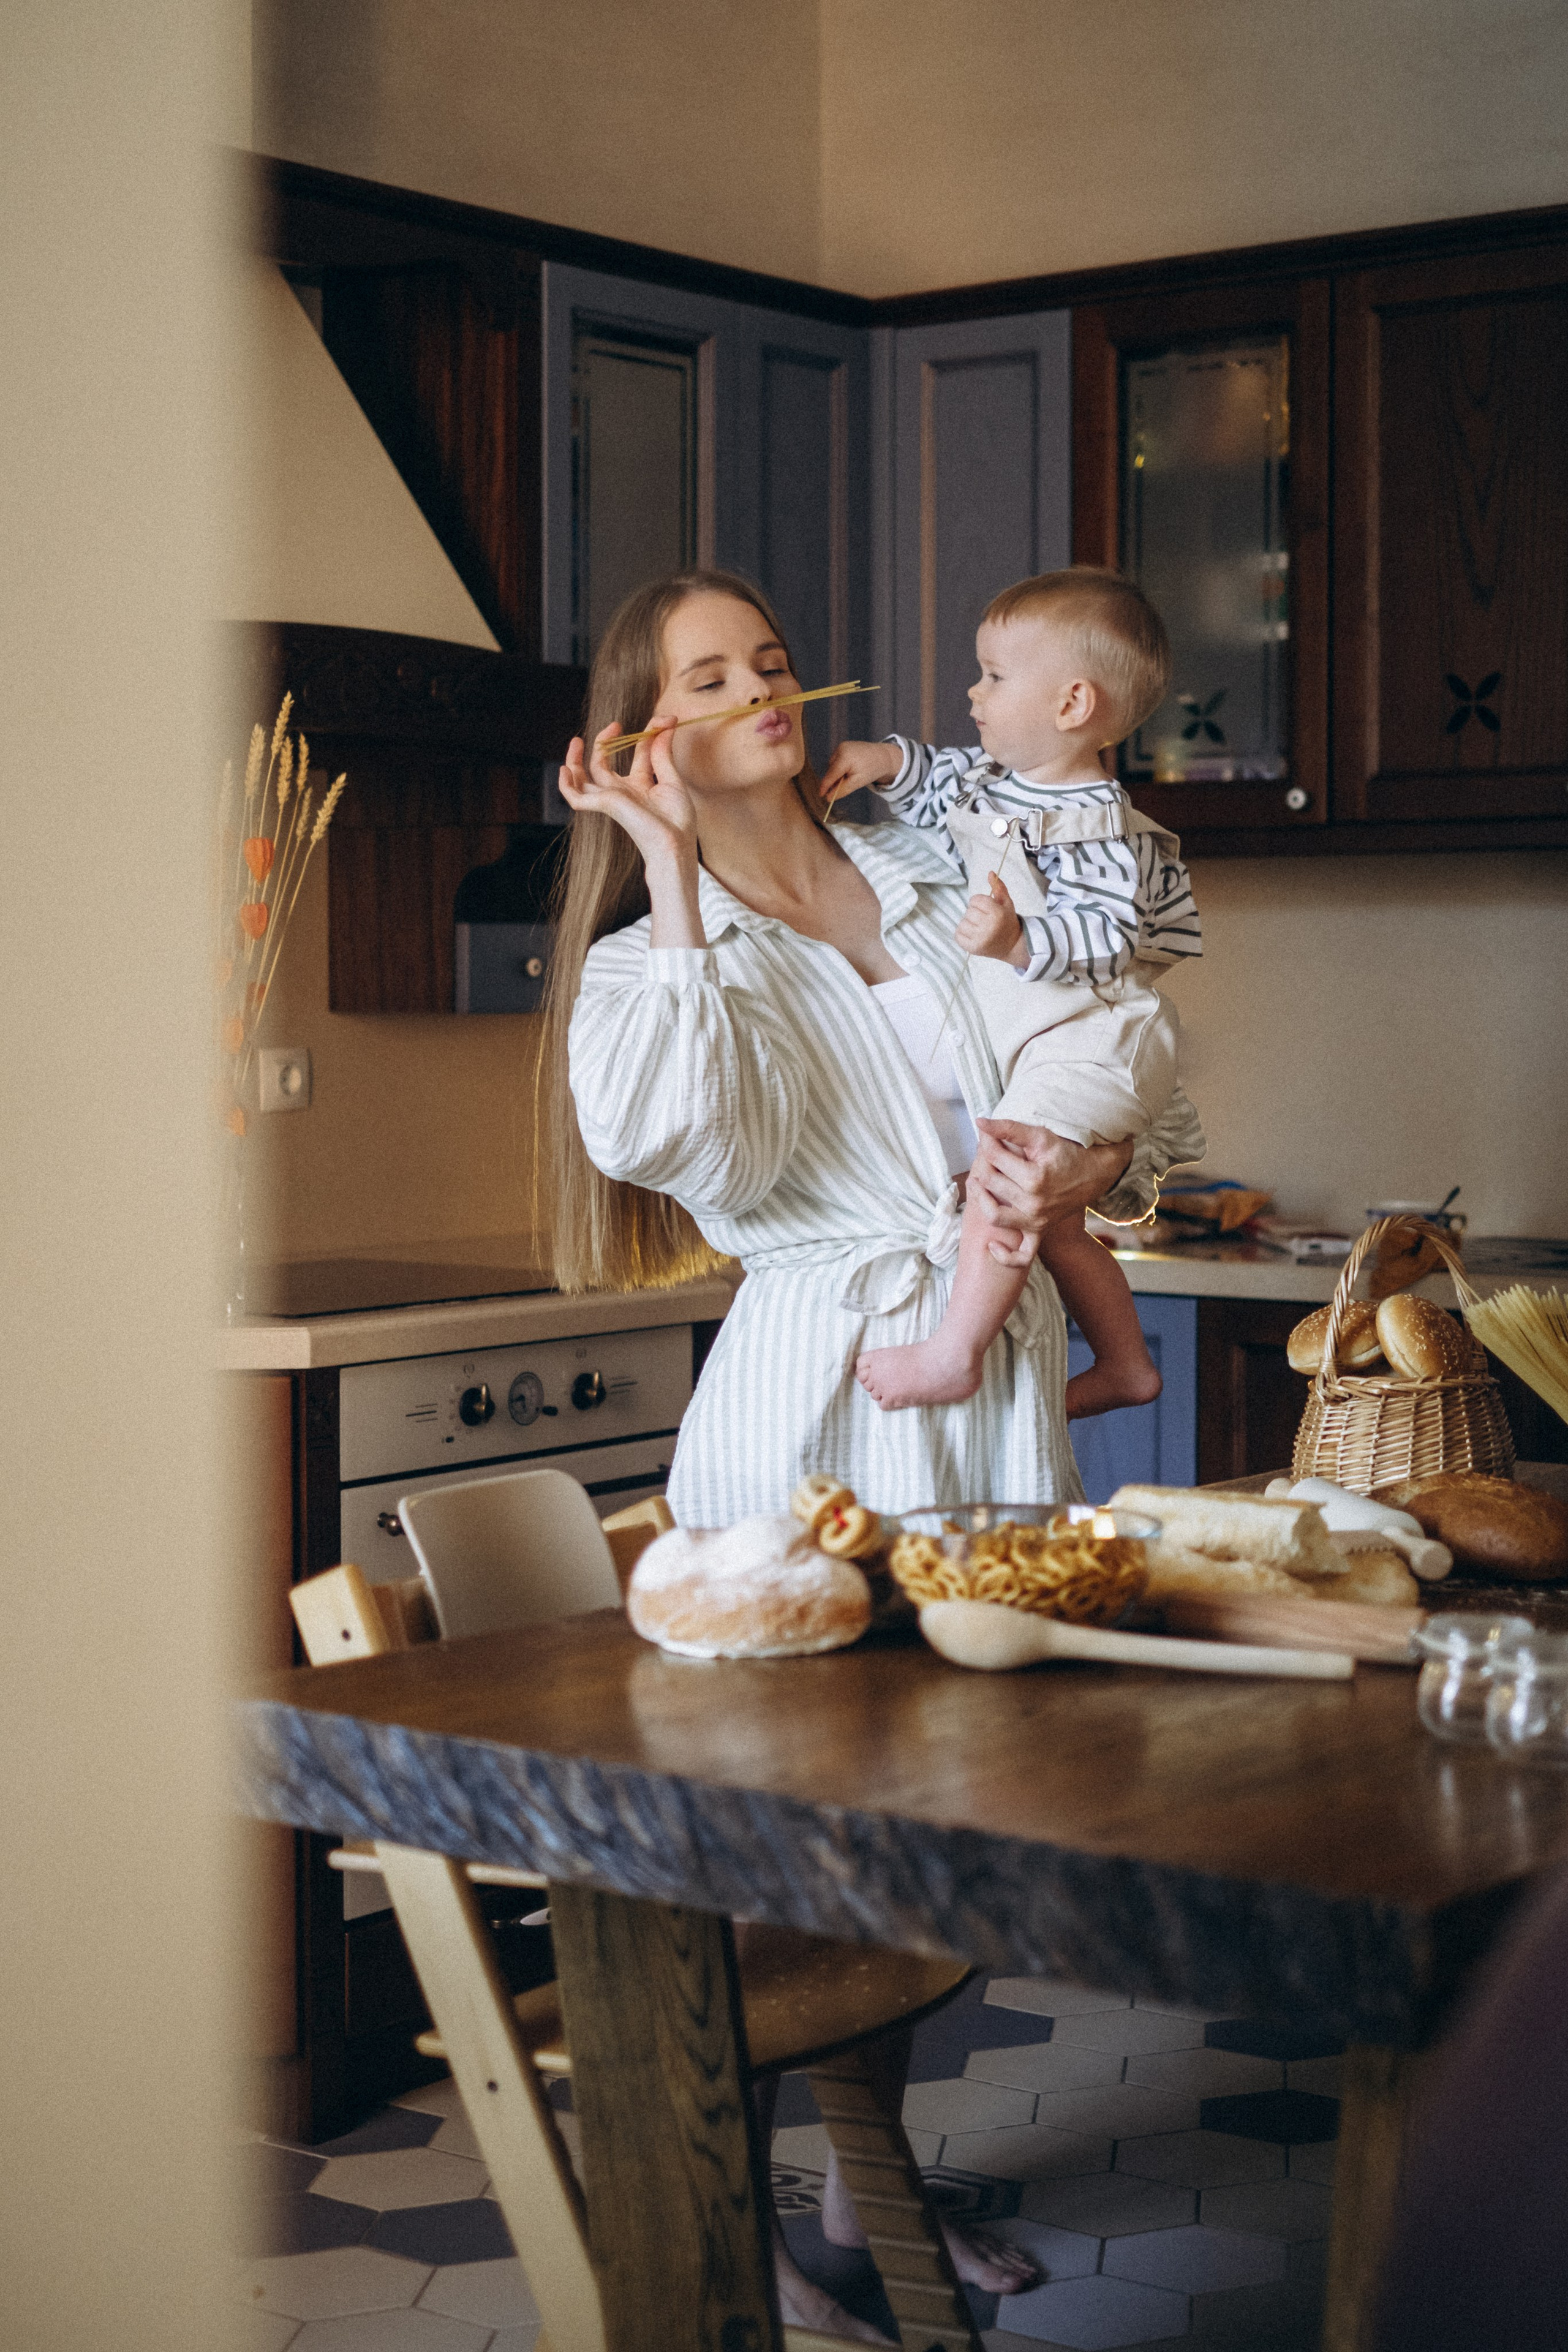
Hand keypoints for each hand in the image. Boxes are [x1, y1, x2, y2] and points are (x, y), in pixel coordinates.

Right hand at [557, 717, 696, 872]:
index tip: (663, 721)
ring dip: (574, 760)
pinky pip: (576, 798)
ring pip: (583, 779)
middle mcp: (623, 792)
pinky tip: (564, 770)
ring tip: (575, 740)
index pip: (637, 754)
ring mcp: (612, 799)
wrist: (674, 846)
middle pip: (602, 763)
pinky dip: (566, 786)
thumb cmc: (676, 822)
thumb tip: (666, 725)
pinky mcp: (605, 805)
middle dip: (604, 741)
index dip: (647, 735)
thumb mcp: (672, 780)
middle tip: (615, 725)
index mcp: (641, 786)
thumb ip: (663, 754)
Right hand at [819, 737, 902, 805]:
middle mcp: (841, 749)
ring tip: (853, 774)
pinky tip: (852, 767)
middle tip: (847, 783)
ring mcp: (842, 745)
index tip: (821, 795)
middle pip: (831, 770)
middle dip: (835, 779)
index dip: (825, 786)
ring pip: (833, 765)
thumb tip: (828, 798)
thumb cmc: (871, 770)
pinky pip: (837, 759)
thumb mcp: (857, 783)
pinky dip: (841, 766)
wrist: (883, 756)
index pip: (830, 775)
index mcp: (844, 758)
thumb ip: (842, 790)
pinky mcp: (844, 745)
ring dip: (838, 772)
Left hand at [955, 872, 1026, 965]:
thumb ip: (998, 887)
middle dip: (974, 913)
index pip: (975, 900)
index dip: (979, 902)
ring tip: (979, 927)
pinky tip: (973, 934)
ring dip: (968, 923)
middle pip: (968, 911)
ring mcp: (980, 939)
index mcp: (997, 913)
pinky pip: (957, 935)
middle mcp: (988, 927)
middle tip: (984, 919)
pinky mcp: (973, 948)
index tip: (987, 908)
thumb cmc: (1007, 921)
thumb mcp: (1006, 903)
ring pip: (962, 923)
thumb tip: (990, 873)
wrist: (1012, 945)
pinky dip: (962, 933)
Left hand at [968, 1123, 1134, 1267]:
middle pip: (990, 1183)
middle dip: (983, 1164)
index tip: (986, 1135)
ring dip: (981, 1199)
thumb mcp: (1041, 1137)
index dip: (986, 1143)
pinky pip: (1021, 1255)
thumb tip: (979, 1122)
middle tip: (984, 1154)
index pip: (995, 1158)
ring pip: (994, 1215)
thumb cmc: (1067, 1153)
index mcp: (1034, 1178)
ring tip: (978, 1183)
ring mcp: (1036, 1221)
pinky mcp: (1039, 1232)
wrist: (1093, 1174)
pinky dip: (1005, 1255)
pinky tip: (993, 1244)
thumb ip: (1009, 1128)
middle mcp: (1033, 1204)